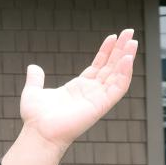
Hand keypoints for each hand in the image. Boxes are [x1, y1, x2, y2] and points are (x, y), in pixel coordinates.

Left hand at [19, 28, 136, 149]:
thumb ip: (35, 79)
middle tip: (129, 32)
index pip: (98, 66)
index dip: (106, 51)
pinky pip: (118, 88)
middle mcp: (91, 92)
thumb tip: (33, 67)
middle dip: (121, 49)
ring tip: (132, 41)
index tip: (112, 36)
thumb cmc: (36, 118)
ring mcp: (98, 98)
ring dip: (127, 58)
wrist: (39, 132)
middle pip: (111, 67)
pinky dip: (125, 74)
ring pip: (118, 75)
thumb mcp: (33, 92)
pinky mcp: (101, 105)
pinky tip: (128, 59)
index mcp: (79, 88)